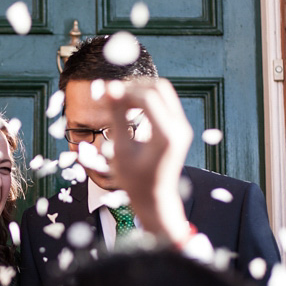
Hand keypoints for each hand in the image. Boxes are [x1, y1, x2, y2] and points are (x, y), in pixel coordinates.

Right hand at [107, 78, 193, 244]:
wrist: (155, 198)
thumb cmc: (134, 180)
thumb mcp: (121, 150)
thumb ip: (117, 118)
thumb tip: (109, 89)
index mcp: (166, 134)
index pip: (147, 97)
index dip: (124, 91)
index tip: (104, 94)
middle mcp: (179, 127)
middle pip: (159, 88)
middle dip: (134, 87)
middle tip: (111, 94)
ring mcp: (182, 126)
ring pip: (163, 92)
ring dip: (140, 91)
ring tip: (118, 100)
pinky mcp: (179, 127)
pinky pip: (164, 102)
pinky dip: (146, 100)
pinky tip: (129, 107)